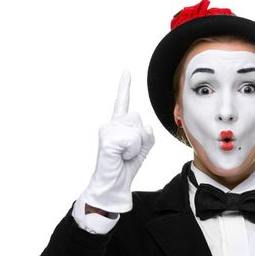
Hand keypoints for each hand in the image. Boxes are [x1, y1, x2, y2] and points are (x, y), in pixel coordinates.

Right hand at [78, 70, 154, 212]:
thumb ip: (147, 133)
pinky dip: (133, 151)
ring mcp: (107, 130)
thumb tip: (143, 126)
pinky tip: (122, 156)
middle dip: (142, 137)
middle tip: (130, 151)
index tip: (126, 71)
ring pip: (137, 129)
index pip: (122, 102)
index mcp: (118, 125)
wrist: (114, 184)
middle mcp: (111, 124)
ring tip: (125, 154)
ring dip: (138, 145)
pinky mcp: (108, 139)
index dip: (125, 86)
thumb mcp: (143, 148)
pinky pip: (132, 139)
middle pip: (139, 118)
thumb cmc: (126, 166)